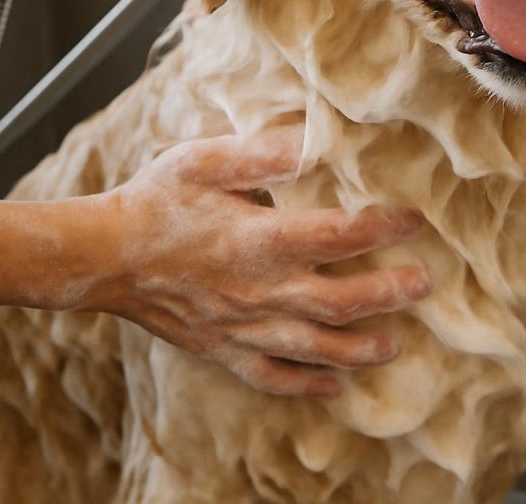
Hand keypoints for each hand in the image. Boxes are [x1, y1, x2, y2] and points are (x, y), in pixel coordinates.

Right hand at [88, 126, 431, 397]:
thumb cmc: (154, 201)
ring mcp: (242, 327)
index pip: (339, 235)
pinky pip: (272, 377)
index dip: (383, 228)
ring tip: (395, 346)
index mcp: (259, 239)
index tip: (413, 218)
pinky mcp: (222, 350)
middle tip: (424, 285)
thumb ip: (263, 152)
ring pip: (315, 348)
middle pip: (340, 301)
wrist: (101, 257)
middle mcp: (259, 291)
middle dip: (388, 295)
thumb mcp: (205, 160)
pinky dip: (306, 386)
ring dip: (360, 349)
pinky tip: (334, 386)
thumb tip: (319, 138)